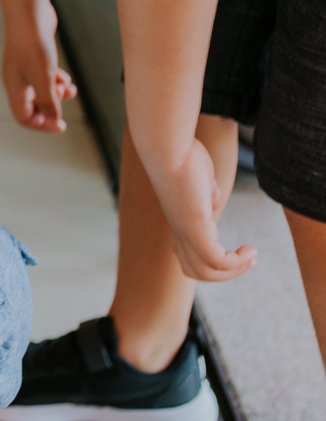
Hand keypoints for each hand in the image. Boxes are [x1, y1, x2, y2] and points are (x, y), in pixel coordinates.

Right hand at [2, 13, 77, 131]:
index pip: (24, 117)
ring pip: (41, 91)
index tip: (61, 125)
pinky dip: (57, 81)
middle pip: (33, 106)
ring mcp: (26, 68)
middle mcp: (18, 80)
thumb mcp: (44, 77)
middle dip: (51, 108)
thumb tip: (53, 120)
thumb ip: (49, 101)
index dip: (42, 125)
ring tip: (69, 89)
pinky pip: (46, 78)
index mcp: (15, 88)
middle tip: (65, 102)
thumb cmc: (33, 44)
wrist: (30, 13)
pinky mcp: (35, 57)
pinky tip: (66, 77)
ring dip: (57, 94)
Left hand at [153, 136, 256, 282]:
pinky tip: (249, 251)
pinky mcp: (195, 227)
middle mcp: (179, 232)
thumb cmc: (183, 156)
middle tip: (250, 260)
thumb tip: (212, 201)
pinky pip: (215, 260)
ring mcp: (185, 232)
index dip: (213, 261)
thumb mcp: (201, 179)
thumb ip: (207, 193)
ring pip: (205, 272)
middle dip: (225, 273)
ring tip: (252, 258)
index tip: (238, 252)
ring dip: (233, 271)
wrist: (168, 147)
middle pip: (196, 271)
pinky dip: (235, 263)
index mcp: (179, 222)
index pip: (188, 256)